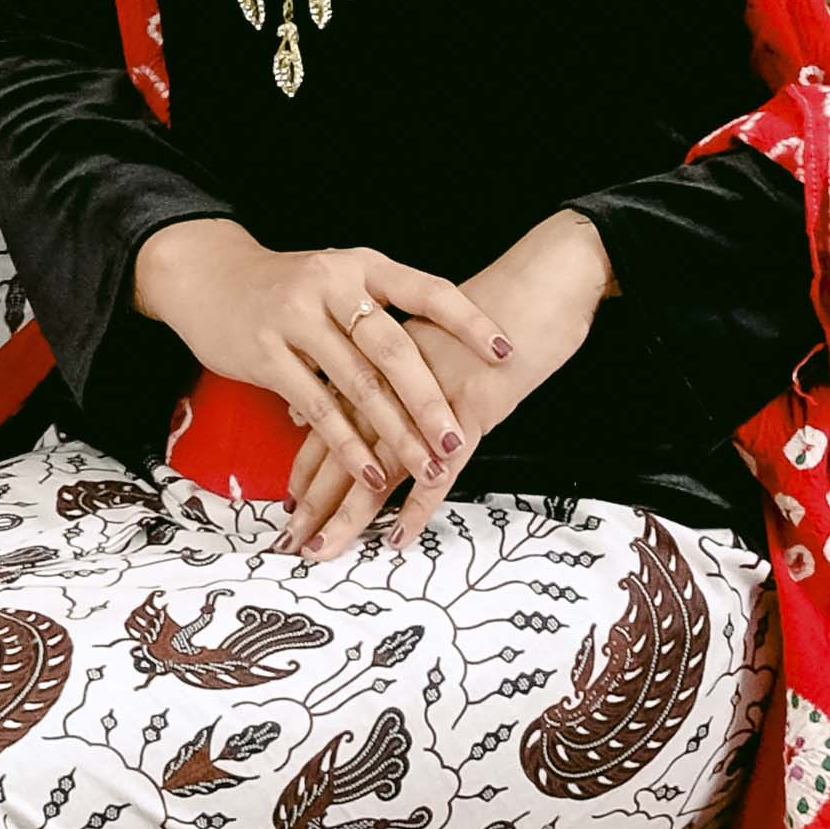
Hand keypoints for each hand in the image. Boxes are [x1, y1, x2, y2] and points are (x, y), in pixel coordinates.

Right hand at [130, 219, 510, 553]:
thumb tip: (447, 357)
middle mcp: (332, 284)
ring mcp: (296, 318)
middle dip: (430, 398)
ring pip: (357, 383)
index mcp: (362, 265)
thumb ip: (383, 312)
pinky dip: (347, 444)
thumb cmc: (286, 287)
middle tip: (458, 437)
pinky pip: (316, 407)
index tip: (505, 351)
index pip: (427, 289)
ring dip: (395, 431)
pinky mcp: (266, 353)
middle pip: (393, 347)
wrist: (208, 276)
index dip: (468, 321)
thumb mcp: (338, 280)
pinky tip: (370, 471)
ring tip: (426, 465)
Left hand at [278, 203, 612, 561]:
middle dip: (316, 500)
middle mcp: (398, 378)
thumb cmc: (491, 312)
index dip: (307, 465)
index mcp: (383, 362)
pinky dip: (420, 504)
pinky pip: (442, 466)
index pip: (331, 419)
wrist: (542, 279)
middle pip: (346, 447)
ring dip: (351, 512)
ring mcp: (433, 394)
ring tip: (325, 549)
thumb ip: (381, 372)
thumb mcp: (430, 341)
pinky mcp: (472, 407)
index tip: (287, 505)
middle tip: (289, 543)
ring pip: (381, 462)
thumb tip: (320, 406)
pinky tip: (398, 536)